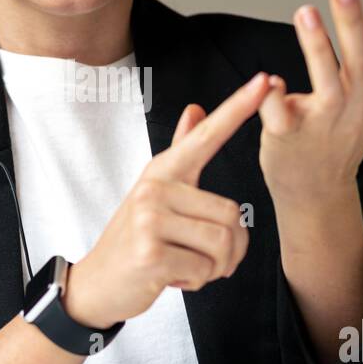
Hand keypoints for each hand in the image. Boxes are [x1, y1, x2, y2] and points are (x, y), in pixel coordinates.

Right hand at [65, 71, 272, 328]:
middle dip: (227, 249)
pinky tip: (172, 278)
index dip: (238, 108)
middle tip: (200, 257)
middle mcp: (155, 188)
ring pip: (222, 244)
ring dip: (214, 268)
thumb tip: (195, 109)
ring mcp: (150, 220)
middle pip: (231, 214)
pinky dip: (196, 282)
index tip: (265, 81)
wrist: (98, 283)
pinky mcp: (150, 254)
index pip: (207, 135)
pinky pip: (204, 270)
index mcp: (162, 171)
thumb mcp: (156, 192)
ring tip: (186, 266)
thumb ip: (180, 151)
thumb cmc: (134, 239)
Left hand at [258, 0, 362, 207]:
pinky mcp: (289, 137)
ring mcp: (324, 126)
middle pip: (360, 63)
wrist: (316, 190)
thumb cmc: (340, 138)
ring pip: (326, 85)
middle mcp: (358, 112)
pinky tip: (269, 78)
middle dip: (352, 22)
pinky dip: (274, 96)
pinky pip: (280, 113)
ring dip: (316, 47)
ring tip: (306, 12)